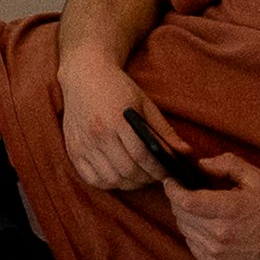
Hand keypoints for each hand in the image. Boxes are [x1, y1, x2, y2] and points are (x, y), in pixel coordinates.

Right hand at [60, 55, 168, 190]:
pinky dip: (109, 183)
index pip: (142, 155)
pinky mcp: (73, 151)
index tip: (168, 173)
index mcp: (117, 120)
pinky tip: (119, 175)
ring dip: (129, 183)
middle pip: (126, 170)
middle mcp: (97, 134)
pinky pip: (92, 179)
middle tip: (156, 176)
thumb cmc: (117, 88)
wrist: (84, 76)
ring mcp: (82, 144)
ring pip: (110, 179)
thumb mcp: (145, 104)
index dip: (158, 169)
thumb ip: (165, 131)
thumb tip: (186, 153)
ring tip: (139, 176)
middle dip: (146, 179)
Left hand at [157, 153, 259, 259]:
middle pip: (180, 214)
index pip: (185, 200)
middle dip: (178, 200)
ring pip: (183, 229)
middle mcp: (218, 233)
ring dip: (185, 216)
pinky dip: (193, 232)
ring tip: (199, 208)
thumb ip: (227, 164)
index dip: (173, 189)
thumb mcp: (255, 178)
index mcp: (228, 210)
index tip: (170, 181)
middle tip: (186, 191)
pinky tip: (207, 225)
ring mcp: (214, 251)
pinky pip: (190, 243)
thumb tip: (201, 165)